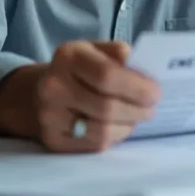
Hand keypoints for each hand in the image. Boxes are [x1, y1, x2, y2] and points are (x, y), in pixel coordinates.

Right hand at [35, 40, 160, 151]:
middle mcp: (53, 86)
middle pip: (106, 107)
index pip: (107, 75)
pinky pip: (95, 144)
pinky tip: (119, 126)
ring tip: (136, 117)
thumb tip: (147, 74)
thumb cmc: (80, 69)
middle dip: (137, 110)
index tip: (155, 92)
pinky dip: (115, 136)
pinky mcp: (53, 140)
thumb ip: (121, 57)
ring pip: (103, 131)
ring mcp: (50, 116)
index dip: (136, 87)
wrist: (39, 93)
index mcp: (69, 56)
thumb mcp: (97, 50)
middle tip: (151, 108)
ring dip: (128, 125)